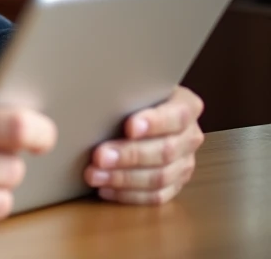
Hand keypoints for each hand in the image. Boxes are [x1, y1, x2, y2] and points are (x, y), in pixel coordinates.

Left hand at [84, 85, 204, 204]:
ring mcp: (184, 163)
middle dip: (130, 155)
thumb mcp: (132, 86)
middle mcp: (190, 136)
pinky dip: (128, 195)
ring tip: (94, 174)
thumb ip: (124, 91)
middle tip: (99, 155)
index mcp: (186, 106)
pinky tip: (105, 189)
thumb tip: (93, 93)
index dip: (155, 122)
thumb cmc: (131, 96)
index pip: (178, 115)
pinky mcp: (174, 184)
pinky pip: (155, 197)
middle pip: (166, 150)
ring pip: (160, 177)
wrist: (139, 112)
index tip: (130, 126)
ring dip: (123, 178)